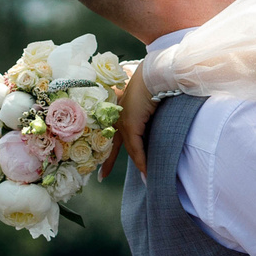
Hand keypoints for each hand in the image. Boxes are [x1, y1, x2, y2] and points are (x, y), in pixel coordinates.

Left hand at [111, 63, 157, 177]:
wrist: (153, 75)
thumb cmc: (151, 85)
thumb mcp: (146, 104)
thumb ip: (145, 116)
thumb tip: (150, 120)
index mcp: (119, 113)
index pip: (112, 136)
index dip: (108, 151)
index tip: (102, 163)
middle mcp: (117, 118)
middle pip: (113, 146)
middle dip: (108, 162)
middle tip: (102, 177)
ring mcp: (122, 122)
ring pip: (129, 149)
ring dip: (138, 165)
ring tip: (144, 180)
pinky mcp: (131, 125)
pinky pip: (136, 148)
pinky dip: (142, 160)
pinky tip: (146, 171)